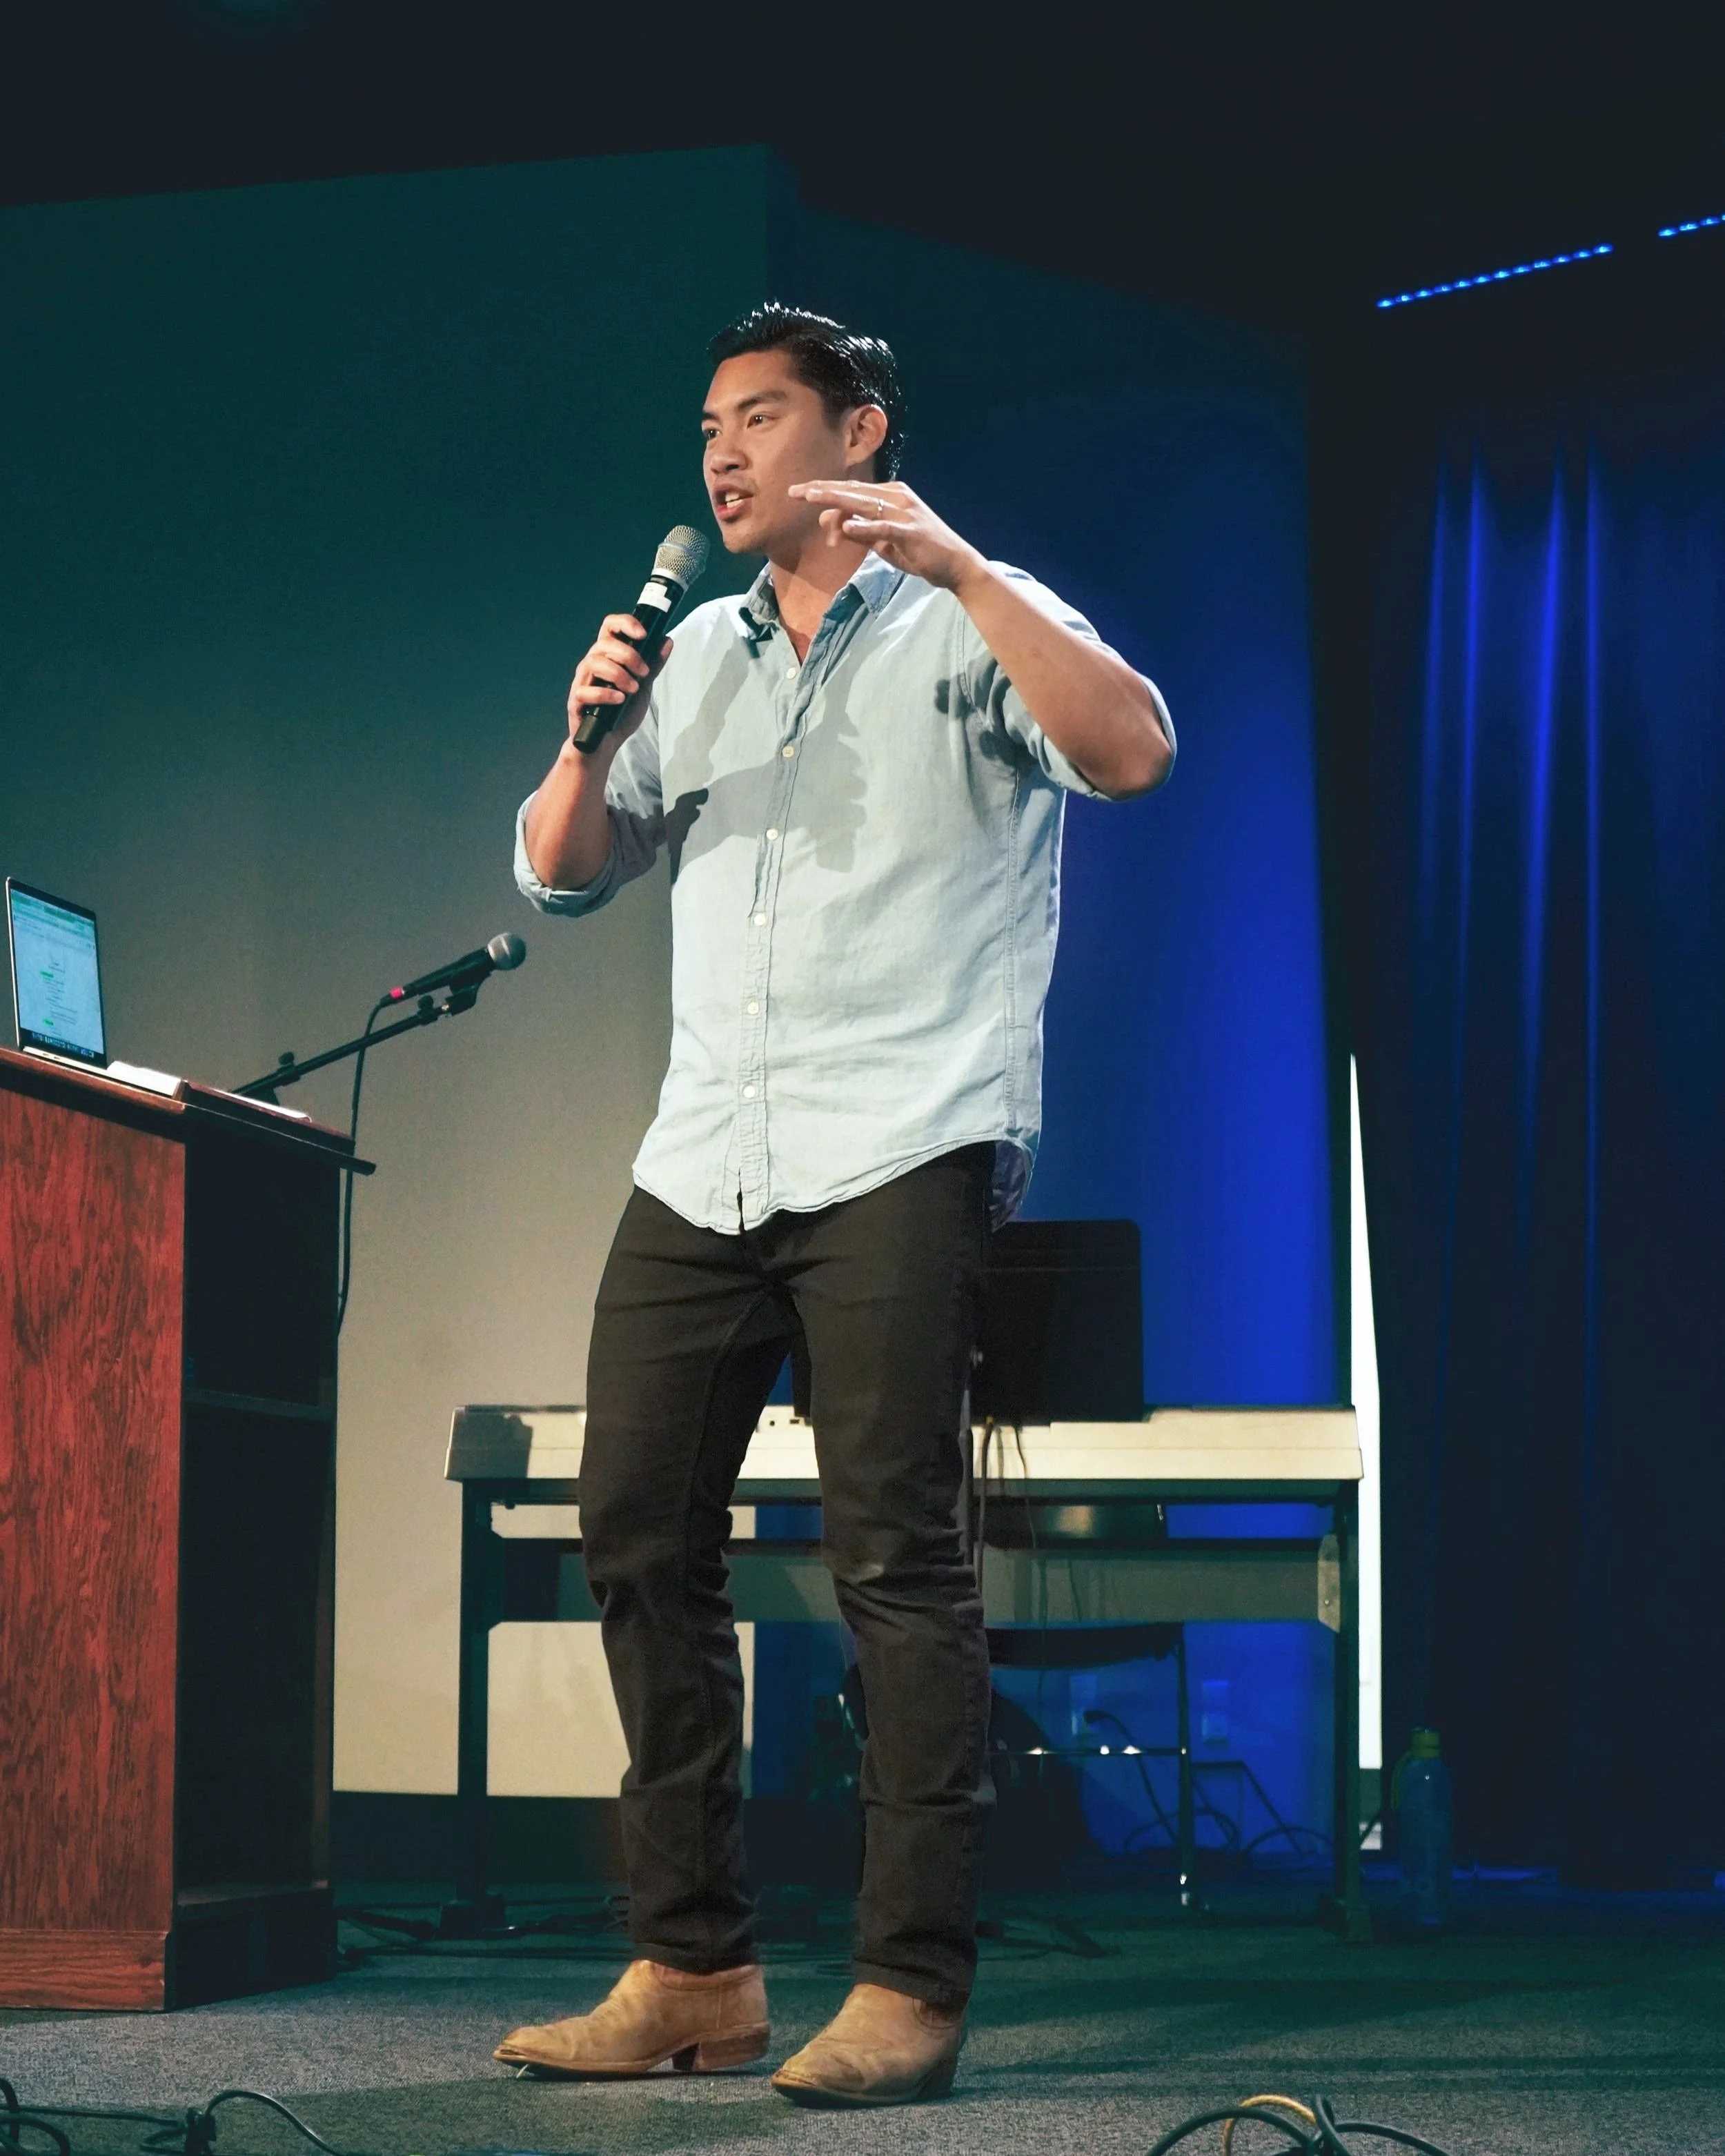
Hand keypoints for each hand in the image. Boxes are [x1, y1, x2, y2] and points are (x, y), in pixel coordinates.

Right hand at [567, 615, 672, 750]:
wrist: (606, 744)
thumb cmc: (621, 713)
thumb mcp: (643, 687)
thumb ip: (653, 665)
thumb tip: (666, 640)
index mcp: (607, 656)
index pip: (610, 626)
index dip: (625, 623)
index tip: (643, 634)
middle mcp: (592, 664)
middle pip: (604, 643)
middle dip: (629, 656)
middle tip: (644, 673)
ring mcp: (582, 681)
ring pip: (594, 663)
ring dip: (618, 674)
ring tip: (633, 689)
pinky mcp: (576, 701)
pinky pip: (586, 691)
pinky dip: (605, 694)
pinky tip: (619, 700)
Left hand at [788, 480, 986, 593]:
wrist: (956, 565)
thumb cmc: (919, 552)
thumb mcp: (884, 542)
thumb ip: (859, 532)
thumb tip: (831, 525)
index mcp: (891, 495)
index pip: (851, 491)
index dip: (825, 490)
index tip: (800, 493)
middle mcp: (897, 497)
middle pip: (852, 491)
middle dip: (822, 490)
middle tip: (795, 492)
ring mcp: (905, 512)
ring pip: (864, 503)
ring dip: (836, 501)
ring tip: (812, 499)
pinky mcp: (911, 532)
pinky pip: (883, 527)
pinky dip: (865, 527)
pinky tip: (847, 527)